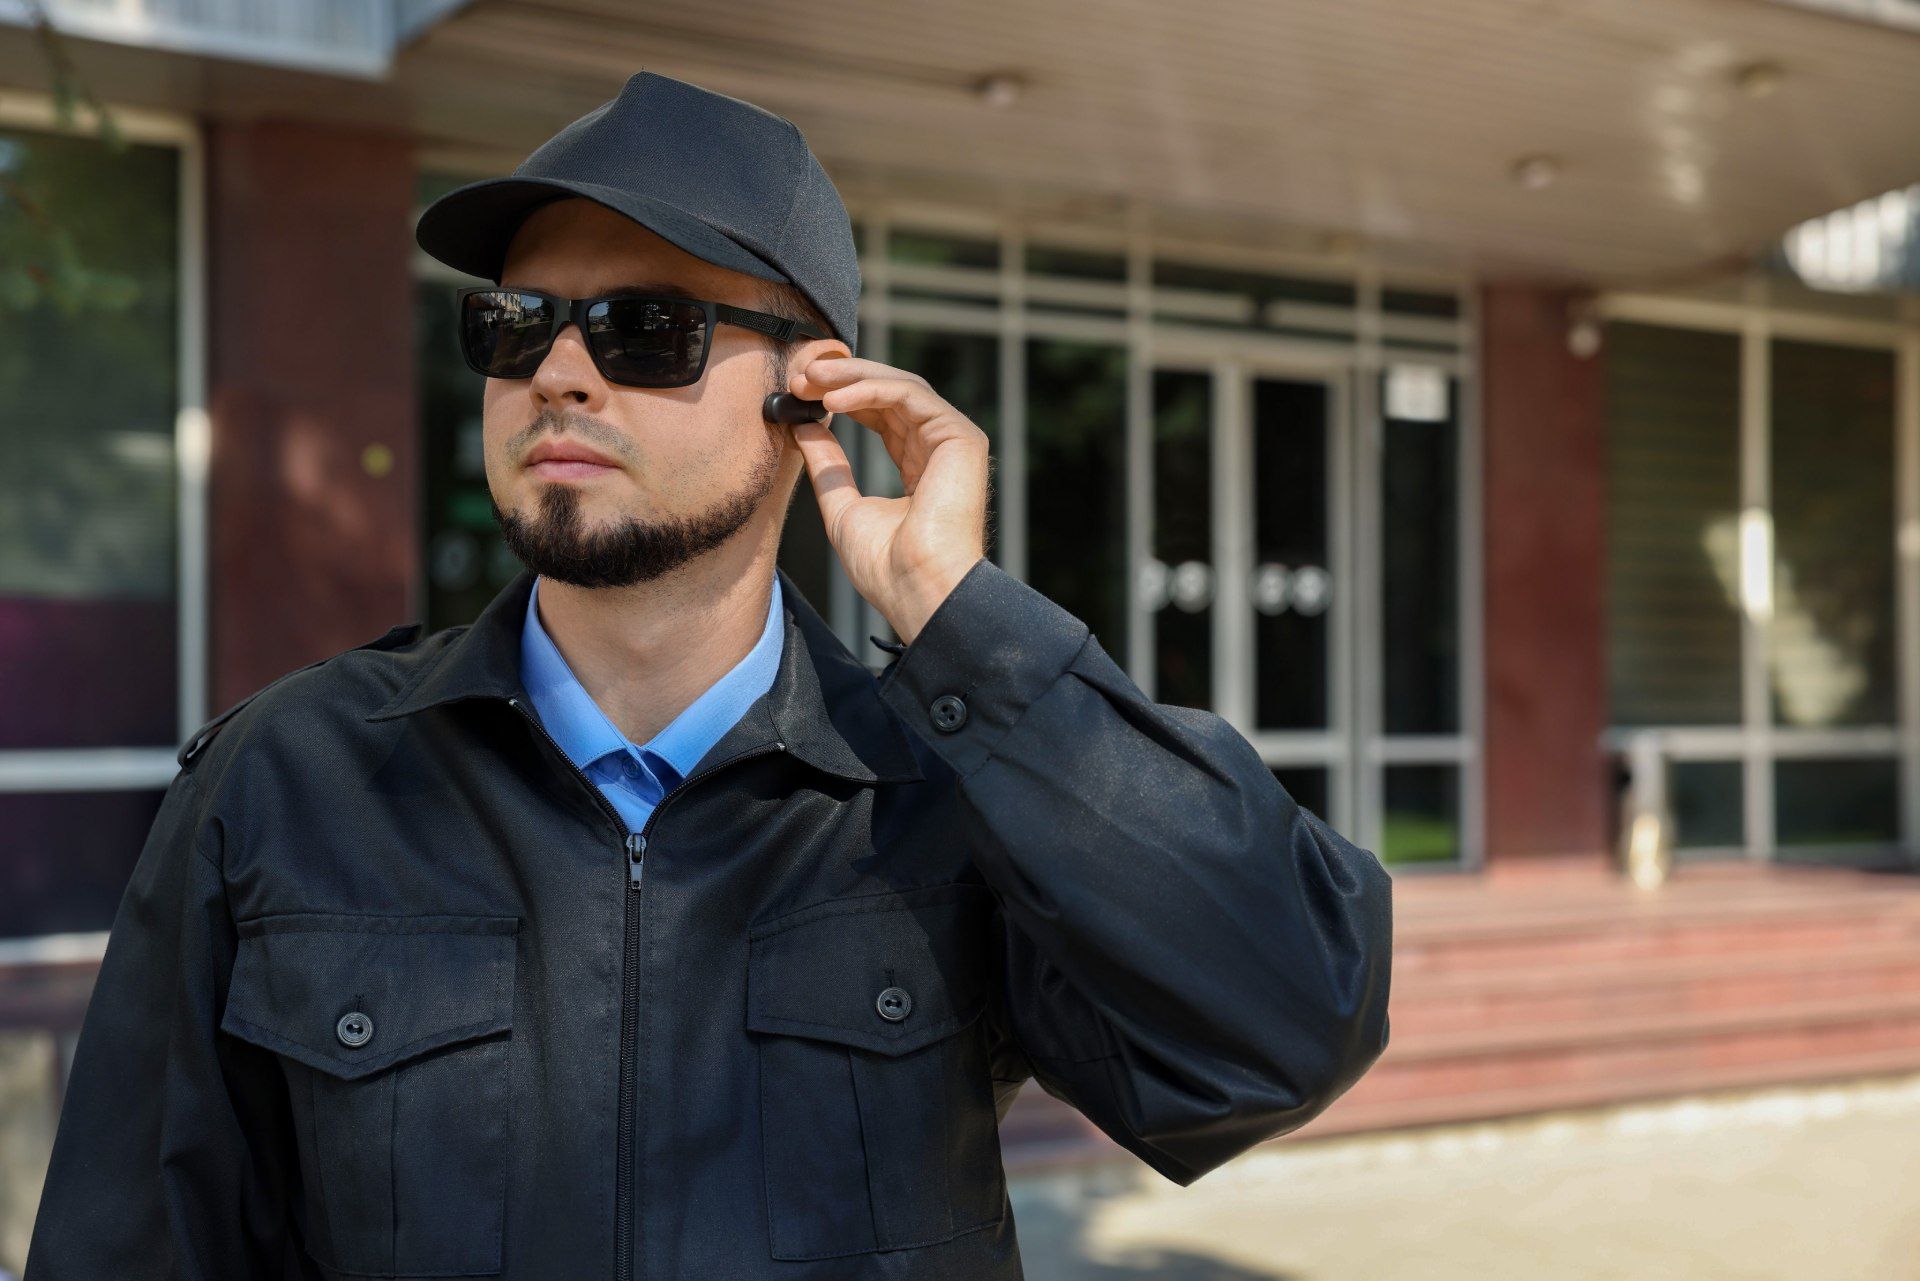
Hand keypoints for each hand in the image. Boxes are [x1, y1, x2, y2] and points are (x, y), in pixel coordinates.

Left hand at [784, 351, 988, 644]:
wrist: (917, 588)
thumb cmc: (886, 566)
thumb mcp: (842, 506)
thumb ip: (828, 466)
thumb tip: (803, 427)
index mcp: (919, 465)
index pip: (882, 414)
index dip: (842, 397)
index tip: (800, 392)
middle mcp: (939, 448)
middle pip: (891, 393)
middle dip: (843, 378)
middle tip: (800, 375)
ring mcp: (954, 440)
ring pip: (901, 386)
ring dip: (851, 377)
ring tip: (810, 378)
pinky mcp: (961, 437)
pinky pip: (910, 395)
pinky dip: (869, 390)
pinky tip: (833, 400)